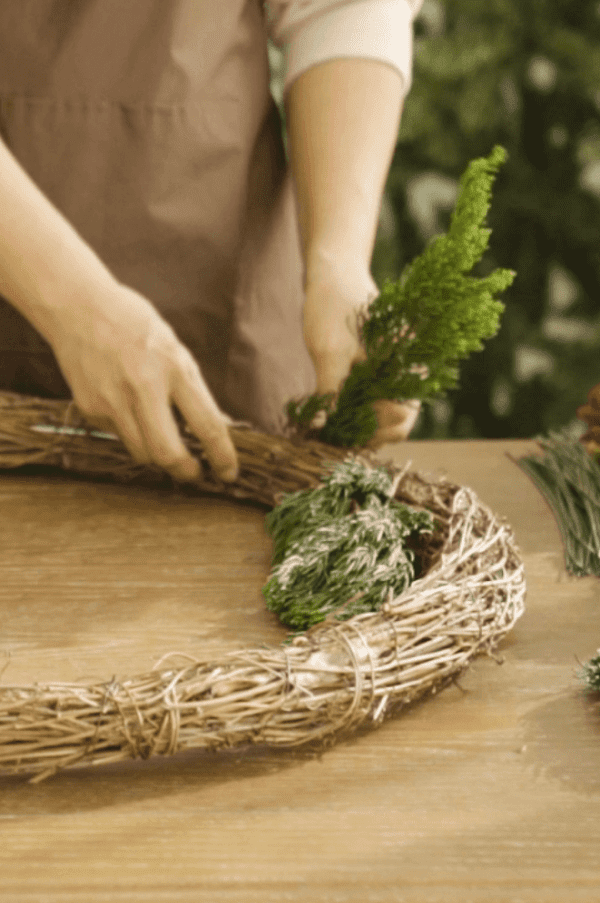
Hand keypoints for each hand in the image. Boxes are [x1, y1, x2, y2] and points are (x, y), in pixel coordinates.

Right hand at [45, 279, 237, 482]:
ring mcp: (113, 400)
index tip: (228, 473)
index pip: (207, 424)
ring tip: (165, 442)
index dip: (222, 456)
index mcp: (174, 368)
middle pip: (168, 454)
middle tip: (195, 473)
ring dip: (158, 456)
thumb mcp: (175, 349)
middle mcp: (143, 387)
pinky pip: (119, 437)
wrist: (79, 308)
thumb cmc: (134, 325)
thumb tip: (217, 425)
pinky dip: (132, 434)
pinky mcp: (91, 409)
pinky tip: (130, 412)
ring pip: (142, 454)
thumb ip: (193, 388)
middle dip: (186, 472)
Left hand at [302, 256, 419, 447]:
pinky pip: (376, 405)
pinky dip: (357, 416)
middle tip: (333, 437)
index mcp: (406, 364)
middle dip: (367, 435)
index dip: (371, 429)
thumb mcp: (328, 350)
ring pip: (387, 419)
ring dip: (361, 429)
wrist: (335, 276)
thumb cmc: (334, 307)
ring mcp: (395, 375)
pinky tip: (332, 416)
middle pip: (398, 424)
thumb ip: (329, 390)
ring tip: (330, 430)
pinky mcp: (380, 375)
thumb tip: (321, 429)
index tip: (339, 427)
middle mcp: (408, 373)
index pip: (400, 416)